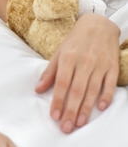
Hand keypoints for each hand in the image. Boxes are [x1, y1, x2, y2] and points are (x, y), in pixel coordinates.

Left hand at [35, 14, 119, 132]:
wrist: (98, 25)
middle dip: (70, 110)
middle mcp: (84, 62)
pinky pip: (110, 84)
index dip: (57, 100)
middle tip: (66, 126)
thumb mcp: (59, 53)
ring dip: (86, 108)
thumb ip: (49, 72)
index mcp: (68, 58)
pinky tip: (100, 107)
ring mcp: (99, 65)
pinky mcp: (112, 67)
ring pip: (92, 90)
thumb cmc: (75, 41)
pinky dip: (106, 96)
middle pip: (76, 90)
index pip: (61, 83)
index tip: (54, 116)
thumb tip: (38, 89)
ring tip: (79, 123)